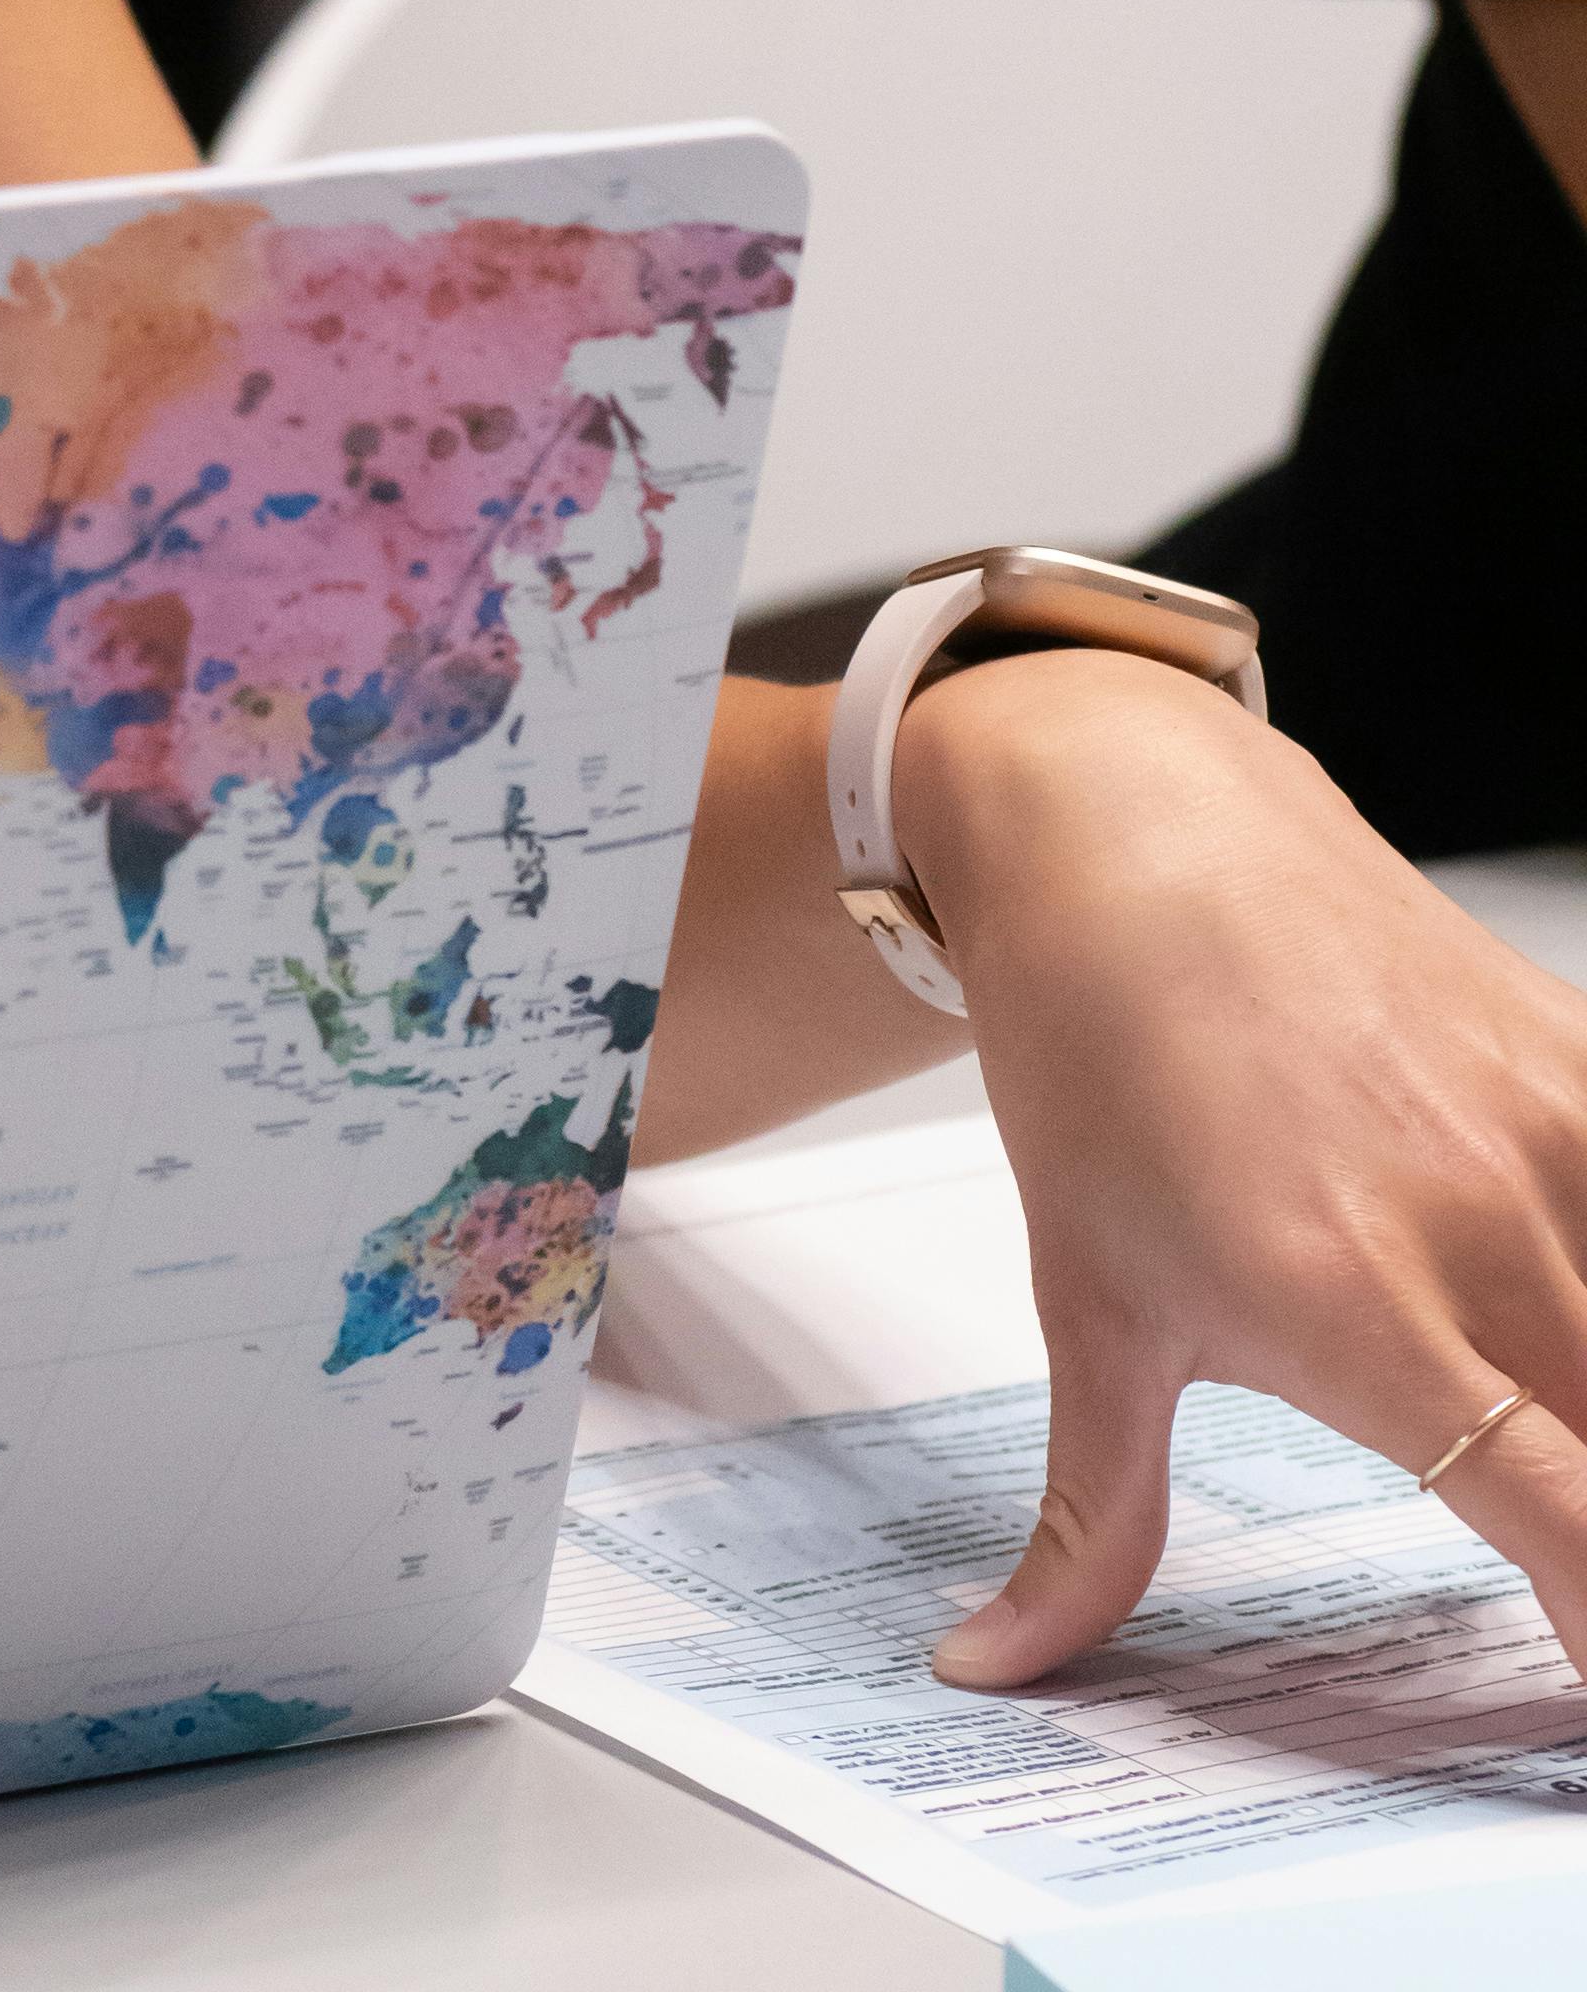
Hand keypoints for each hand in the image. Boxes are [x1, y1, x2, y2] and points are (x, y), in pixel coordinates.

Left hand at [901, 646, 1586, 1680]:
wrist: (1126, 828)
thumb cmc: (1095, 1052)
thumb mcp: (1091, 1303)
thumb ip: (1092, 1516)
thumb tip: (1003, 1663)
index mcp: (1356, 1312)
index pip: (1575, 1534)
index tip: (1583, 1704)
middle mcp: (1480, 1228)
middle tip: (1550, 1567)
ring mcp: (1551, 1137)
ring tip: (1531, 1418)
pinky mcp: (1583, 1064)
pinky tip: (1548, 1298)